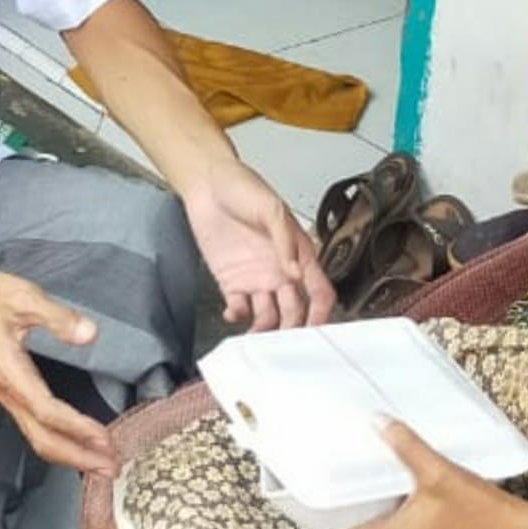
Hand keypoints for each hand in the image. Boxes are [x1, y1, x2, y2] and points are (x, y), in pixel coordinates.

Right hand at [0, 268, 117, 474]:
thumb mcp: (24, 297)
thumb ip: (57, 317)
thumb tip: (88, 334)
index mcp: (10, 373)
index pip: (47, 411)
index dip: (76, 428)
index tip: (104, 438)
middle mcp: (9, 393)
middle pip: (42, 439)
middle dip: (77, 457)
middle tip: (112, 468)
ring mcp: (9, 397)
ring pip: (38, 438)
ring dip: (71, 455)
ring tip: (102, 465)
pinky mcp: (13, 395)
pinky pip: (36, 428)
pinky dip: (61, 442)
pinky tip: (80, 444)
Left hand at [183, 160, 334, 330]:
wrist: (206, 184)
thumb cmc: (243, 187)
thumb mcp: (270, 207)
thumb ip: (284, 240)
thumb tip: (295, 271)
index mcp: (298, 254)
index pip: (319, 290)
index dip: (321, 312)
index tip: (315, 330)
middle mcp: (280, 272)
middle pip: (295, 311)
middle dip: (292, 330)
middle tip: (283, 344)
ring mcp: (257, 279)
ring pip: (269, 316)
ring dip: (265, 330)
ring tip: (256, 337)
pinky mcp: (232, 282)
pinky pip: (240, 309)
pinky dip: (238, 317)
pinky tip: (233, 314)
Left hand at [318, 420, 527, 528]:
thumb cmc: (474, 508)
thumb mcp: (438, 472)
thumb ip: (407, 447)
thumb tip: (376, 421)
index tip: (302, 511)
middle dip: (336, 519)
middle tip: (319, 489)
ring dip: (360, 512)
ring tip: (346, 481)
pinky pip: (395, 521)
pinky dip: (382, 505)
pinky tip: (387, 480)